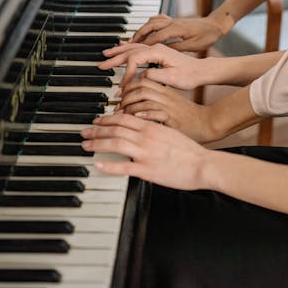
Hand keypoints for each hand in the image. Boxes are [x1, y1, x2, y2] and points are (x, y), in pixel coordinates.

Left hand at [81, 112, 208, 188]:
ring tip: (85, 145)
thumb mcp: (170, 132)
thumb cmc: (189, 150)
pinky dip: (108, 165)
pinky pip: (123, 167)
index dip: (107, 118)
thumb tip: (141, 129)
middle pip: (115, 128)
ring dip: (97, 143)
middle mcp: (146, 137)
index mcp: (152, 126)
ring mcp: (145, 153)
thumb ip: (154, 130)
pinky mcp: (147, 169)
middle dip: (96, 129)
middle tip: (84, 132)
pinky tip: (98, 164)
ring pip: (115, 143)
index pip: (123, 117)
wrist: (202, 164)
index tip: (98, 121)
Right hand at [98, 42, 211, 88]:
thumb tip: (141, 76)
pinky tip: (123, 50)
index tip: (124, 86)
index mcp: (159, 51)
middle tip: (101, 65)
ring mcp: (157, 48)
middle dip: (115, 57)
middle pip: (131, 49)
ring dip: (119, 51)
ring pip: (133, 47)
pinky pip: (139, 48)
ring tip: (106, 55)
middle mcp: (156, 47)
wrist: (202, 70)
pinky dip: (128, 50)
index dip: (127, 72)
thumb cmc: (191, 75)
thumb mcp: (174, 78)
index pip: (135, 59)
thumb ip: (156, 76)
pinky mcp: (158, 52)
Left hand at [117, 77, 212, 141]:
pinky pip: (153, 114)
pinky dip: (142, 116)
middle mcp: (165, 97)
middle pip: (139, 89)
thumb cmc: (190, 116)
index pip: (142, 81)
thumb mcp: (172, 102)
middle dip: (124, 97)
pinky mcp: (171, 119)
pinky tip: (135, 121)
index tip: (119, 96)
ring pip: (143, 100)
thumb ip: (157, 99)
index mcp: (165, 91)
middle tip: (116, 108)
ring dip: (129, 108)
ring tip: (122, 117)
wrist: (208, 123)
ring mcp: (168, 107)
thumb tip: (136, 104)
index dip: (127, 87)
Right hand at [131, 14, 224, 51]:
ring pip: (151, 22)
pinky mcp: (174, 20)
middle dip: (136, 35)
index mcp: (176, 29)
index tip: (133, 53)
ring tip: (132, 39)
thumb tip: (161, 52)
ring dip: (141, 29)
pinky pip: (158, 19)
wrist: (216, 24)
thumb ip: (176, 48)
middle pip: (149, 27)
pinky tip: (146, 29)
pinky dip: (149, 23)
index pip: (155, 38)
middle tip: (126, 45)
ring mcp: (173, 20)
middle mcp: (172, 22)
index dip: (143, 46)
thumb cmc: (207, 36)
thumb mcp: (193, 46)